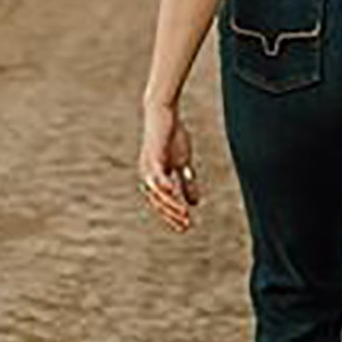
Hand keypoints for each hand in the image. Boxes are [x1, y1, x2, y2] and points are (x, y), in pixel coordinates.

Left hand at [138, 101, 200, 232]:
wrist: (163, 113)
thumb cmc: (172, 136)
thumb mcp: (183, 163)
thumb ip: (187, 183)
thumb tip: (195, 204)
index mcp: (153, 179)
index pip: (162, 204)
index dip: (173, 216)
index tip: (185, 228)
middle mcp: (147, 176)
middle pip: (158, 202)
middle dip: (172, 215)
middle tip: (186, 226)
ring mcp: (148, 167)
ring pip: (157, 193)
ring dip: (170, 205)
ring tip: (184, 215)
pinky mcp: (152, 156)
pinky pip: (157, 175)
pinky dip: (163, 185)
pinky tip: (171, 192)